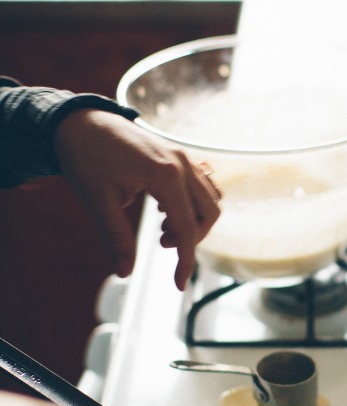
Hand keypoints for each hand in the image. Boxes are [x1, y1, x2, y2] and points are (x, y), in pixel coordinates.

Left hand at [53, 108, 221, 288]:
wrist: (78, 121)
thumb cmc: (86, 156)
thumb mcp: (98, 200)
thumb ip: (116, 237)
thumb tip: (125, 271)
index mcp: (165, 175)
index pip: (186, 226)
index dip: (186, 260)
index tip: (179, 284)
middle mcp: (181, 163)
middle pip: (208, 212)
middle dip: (191, 238)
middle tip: (160, 244)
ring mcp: (182, 156)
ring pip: (208, 198)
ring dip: (193, 220)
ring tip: (162, 229)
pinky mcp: (177, 154)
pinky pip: (200, 184)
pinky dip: (191, 204)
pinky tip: (165, 209)